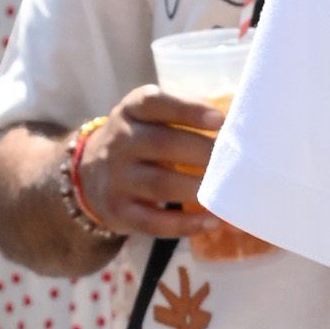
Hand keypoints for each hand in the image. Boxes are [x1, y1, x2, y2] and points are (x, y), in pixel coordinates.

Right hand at [70, 88, 232, 246]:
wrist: (91, 177)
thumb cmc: (142, 142)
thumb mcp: (151, 118)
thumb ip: (186, 115)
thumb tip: (238, 119)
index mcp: (131, 111)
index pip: (155, 103)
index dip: (188, 110)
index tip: (220, 120)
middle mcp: (120, 141)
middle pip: (163, 144)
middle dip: (203, 153)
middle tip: (236, 161)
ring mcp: (117, 178)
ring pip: (161, 184)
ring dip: (198, 189)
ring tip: (228, 192)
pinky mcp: (120, 211)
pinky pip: (154, 221)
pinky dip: (185, 225)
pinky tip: (212, 222)